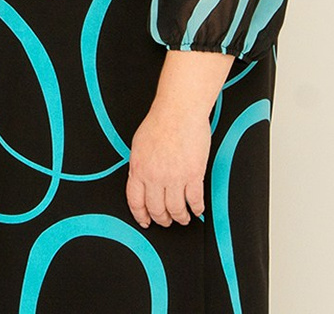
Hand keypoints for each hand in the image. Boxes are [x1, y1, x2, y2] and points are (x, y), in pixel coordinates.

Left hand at [126, 105, 211, 227]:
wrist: (179, 111)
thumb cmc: (160, 121)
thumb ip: (139, 165)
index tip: (145, 221)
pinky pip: (194, 200)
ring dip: (180, 217)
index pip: (136, 201)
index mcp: (138, 169)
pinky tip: (197, 210)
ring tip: (183, 218)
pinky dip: (196, 209)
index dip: (141, 215)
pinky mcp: (193, 175)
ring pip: (176, 209)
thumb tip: (140, 178)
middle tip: (167, 221)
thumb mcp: (138, 145)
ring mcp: (174, 178)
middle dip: (162, 219)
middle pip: (157, 209)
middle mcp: (155, 177)